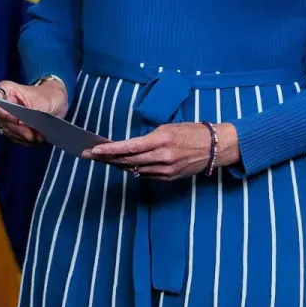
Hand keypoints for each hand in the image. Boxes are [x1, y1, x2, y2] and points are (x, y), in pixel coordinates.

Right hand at [0, 79, 68, 145]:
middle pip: (1, 119)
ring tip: (37, 137)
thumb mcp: (43, 103)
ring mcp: (7, 116)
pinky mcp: (13, 127)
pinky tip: (35, 140)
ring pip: (8, 130)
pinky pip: (14, 137)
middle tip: (32, 134)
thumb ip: (32, 114)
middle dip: (17, 128)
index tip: (16, 119)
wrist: (57, 101)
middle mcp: (3, 104)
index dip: (0, 111)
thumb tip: (25, 127)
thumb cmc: (49, 96)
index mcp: (7, 91)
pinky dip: (24, 140)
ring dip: (23, 136)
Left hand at [84, 122, 239, 179]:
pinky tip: (122, 165)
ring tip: (102, 159)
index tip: (95, 150)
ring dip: (118, 165)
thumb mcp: (166, 128)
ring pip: (135, 169)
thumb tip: (127, 147)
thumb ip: (147, 139)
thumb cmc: (190, 132)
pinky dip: (133, 169)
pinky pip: (146, 175)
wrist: (215, 147)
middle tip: (91, 155)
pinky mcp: (170, 178)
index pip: (129, 147)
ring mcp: (166, 170)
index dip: (110, 150)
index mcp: (160, 140)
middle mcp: (162, 157)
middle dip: (107, 158)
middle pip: (128, 160)